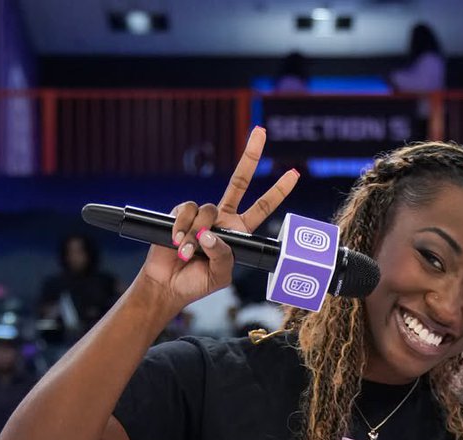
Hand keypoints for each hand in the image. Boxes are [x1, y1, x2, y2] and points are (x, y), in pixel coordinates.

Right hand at [139, 126, 298, 310]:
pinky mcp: (180, 213)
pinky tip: (177, 242)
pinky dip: (182, 228)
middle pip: (239, 182)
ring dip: (198, 232)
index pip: (262, 208)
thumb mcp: (220, 276)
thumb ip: (223, 256)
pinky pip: (186, 210)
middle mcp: (222, 219)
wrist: (168, 285)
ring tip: (188, 252)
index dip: (277, 191)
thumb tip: (210, 234)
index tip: (295, 174)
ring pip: (208, 208)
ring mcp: (201, 215)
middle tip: (261, 132)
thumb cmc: (197, 283)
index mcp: (238, 232)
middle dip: (251, 156)